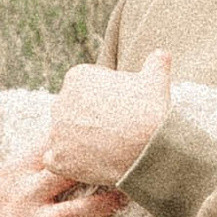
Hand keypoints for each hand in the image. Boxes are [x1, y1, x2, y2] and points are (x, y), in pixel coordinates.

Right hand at [0, 96, 125, 216]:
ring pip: (72, 216)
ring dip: (101, 208)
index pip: (46, 147)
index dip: (71, 133)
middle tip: (128, 155)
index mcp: (13, 172)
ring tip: (129, 199)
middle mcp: (24, 197)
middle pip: (65, 176)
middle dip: (94, 167)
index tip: (99, 121)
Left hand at [41, 51, 172, 188]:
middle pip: (71, 111)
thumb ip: (155, 62)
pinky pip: (55, 160)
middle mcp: (60, 102)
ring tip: (102, 148)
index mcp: (77, 77)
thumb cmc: (150, 111)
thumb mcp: (156, 79)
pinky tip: (86, 163)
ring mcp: (56, 132)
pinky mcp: (57, 158)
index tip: (116, 109)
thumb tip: (162, 54)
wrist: (149, 149)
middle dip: (86, 119)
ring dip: (76, 141)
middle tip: (110, 130)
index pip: (83, 88)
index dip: (101, 100)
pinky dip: (67, 163)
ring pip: (63, 135)